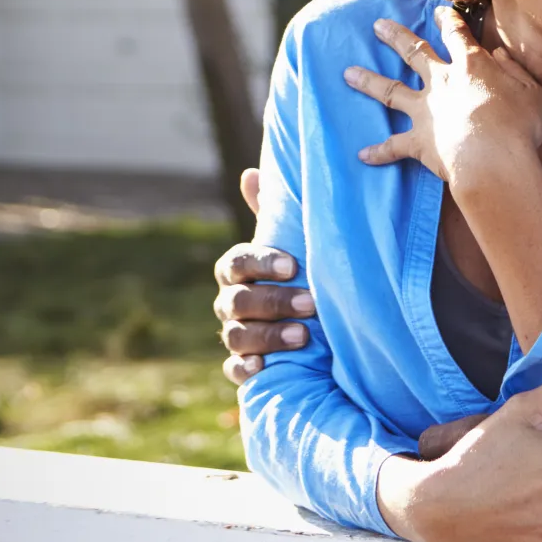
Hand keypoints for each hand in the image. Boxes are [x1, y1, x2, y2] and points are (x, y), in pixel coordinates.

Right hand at [215, 168, 312, 385]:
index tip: (292, 265)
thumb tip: (251, 172)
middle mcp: (231, 301)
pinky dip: (247, 368)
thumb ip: (274, 213)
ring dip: (268, 335)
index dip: (261, 263)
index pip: (237, 262)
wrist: (309, 319)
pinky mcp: (243, 363)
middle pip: (239, 301)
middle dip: (274, 301)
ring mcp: (234, 333)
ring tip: (304, 336)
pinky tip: (264, 367)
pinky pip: (233, 369)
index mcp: (239, 269)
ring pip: (237, 335)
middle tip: (310, 303)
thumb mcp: (291, 242)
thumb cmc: (298, 270)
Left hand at [346, 8, 541, 187]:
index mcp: (472, 66)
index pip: (457, 35)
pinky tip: (362, 155)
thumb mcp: (532, 92)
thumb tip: (500, 56)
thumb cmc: (520, 125)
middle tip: (377, 25)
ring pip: (390, 90)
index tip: (439, 9)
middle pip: (414, 52)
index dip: (449, 20)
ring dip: (368, 80)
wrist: (493, 158)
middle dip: (395, 36)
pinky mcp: (418, 141)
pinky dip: (379, 151)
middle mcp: (442, 82)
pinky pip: (393, 146)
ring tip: (347, 72)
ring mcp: (426, 111)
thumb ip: (515, 72)